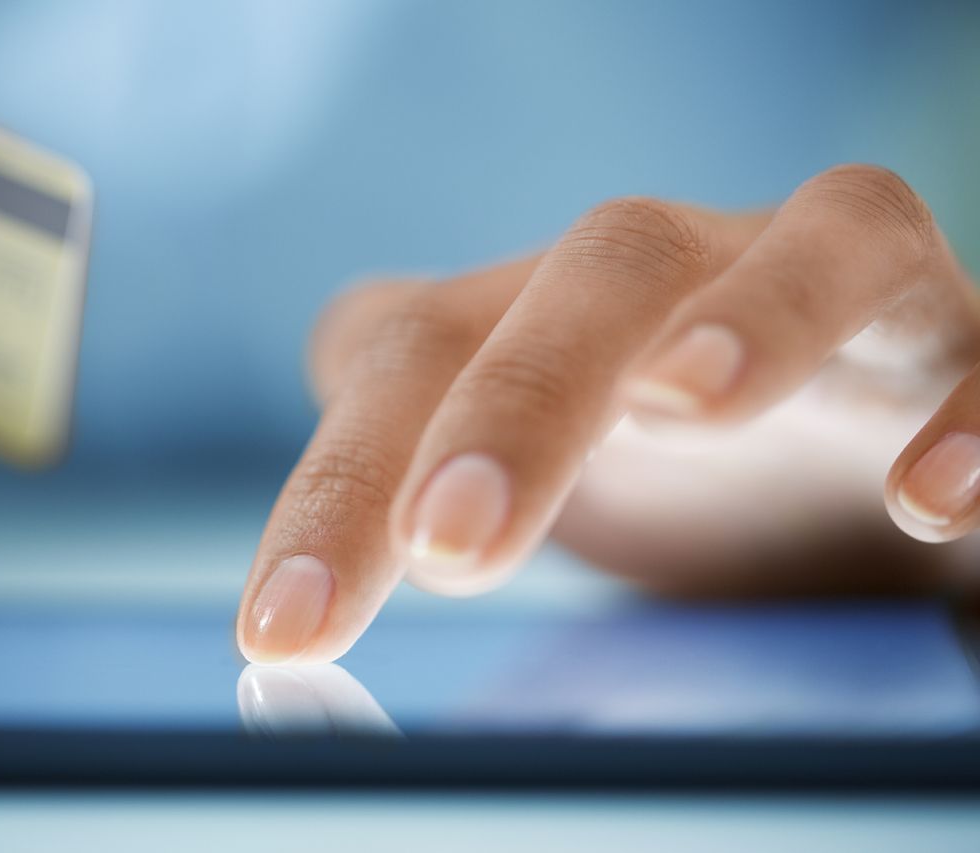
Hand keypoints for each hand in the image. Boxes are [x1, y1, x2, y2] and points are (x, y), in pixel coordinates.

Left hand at [236, 164, 979, 663]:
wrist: (834, 477)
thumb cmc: (656, 485)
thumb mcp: (519, 499)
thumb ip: (421, 529)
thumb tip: (293, 662)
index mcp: (538, 314)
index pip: (409, 353)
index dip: (334, 485)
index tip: (284, 631)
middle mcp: (678, 282)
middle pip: (593, 273)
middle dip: (520, 398)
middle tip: (451, 544)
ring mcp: (831, 296)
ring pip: (811, 242)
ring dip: (751, 316)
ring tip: (686, 404)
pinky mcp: (954, 346)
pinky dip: (969, 409)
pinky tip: (927, 495)